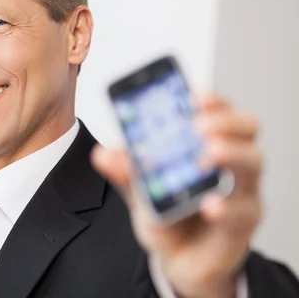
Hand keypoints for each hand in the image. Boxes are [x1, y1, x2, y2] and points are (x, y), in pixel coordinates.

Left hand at [92, 94, 262, 297]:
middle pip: (246, 129)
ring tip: (206, 154)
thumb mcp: (140, 190)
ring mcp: (241, 192)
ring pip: (253, 163)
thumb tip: (102, 153)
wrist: (179, 260)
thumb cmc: (169, 216)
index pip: (218, 111)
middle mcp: (231, 163)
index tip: (195, 95)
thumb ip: (125, 172)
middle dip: (224, 121)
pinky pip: (241, 211)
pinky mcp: (241, 224)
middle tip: (199, 126)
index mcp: (207, 144)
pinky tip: (210, 205)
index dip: (211, 100)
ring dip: (230, 154)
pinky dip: (224, 206)